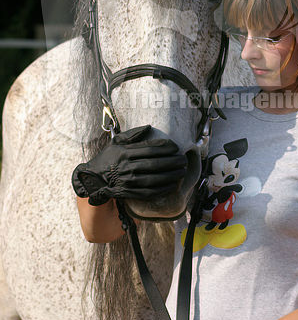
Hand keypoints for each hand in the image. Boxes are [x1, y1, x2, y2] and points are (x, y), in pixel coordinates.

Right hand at [72, 125, 186, 205]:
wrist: (92, 179)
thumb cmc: (107, 158)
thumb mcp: (116, 142)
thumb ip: (132, 135)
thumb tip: (149, 127)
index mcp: (125, 153)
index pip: (150, 149)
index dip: (165, 148)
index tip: (176, 147)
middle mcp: (127, 167)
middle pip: (155, 164)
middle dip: (172, 162)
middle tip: (183, 160)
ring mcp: (128, 181)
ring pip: (154, 179)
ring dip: (170, 176)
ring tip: (182, 171)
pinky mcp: (129, 193)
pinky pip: (148, 192)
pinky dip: (162, 189)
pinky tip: (171, 185)